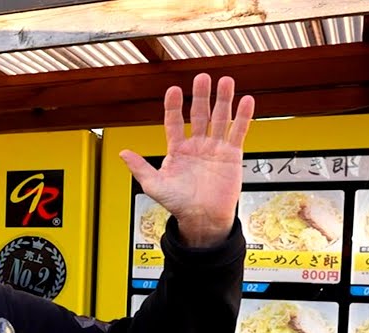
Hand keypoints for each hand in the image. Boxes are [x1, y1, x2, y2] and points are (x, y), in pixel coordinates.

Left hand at [120, 73, 254, 247]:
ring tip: (226, 81)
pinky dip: (242, 116)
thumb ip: (140, 168)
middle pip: (199, 114)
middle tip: (202, 78)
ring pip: (220, 118)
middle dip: (201, 96)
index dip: (174, 106)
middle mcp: (196, 145)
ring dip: (223, 100)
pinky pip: (238, 131)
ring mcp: (215, 148)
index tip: (173, 90)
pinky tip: (245, 100)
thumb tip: (123, 153)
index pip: (174, 122)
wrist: (203, 218)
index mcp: (177, 150)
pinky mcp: (232, 154)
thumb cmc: (178, 204)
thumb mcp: (154, 186)